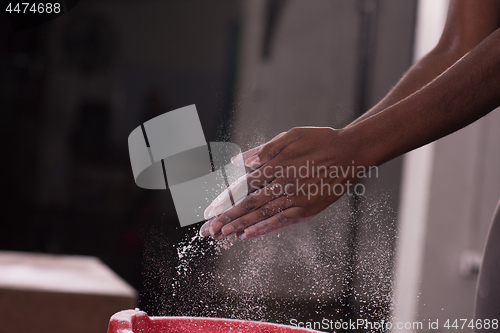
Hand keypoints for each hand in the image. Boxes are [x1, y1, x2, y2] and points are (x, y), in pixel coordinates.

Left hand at [199, 127, 366, 239]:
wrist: (351, 152)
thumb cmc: (320, 140)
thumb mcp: (291, 135)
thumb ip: (265, 149)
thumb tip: (240, 161)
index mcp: (274, 164)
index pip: (241, 185)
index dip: (223, 199)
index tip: (207, 211)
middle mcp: (281, 182)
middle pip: (246, 203)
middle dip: (224, 218)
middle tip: (206, 231)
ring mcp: (293, 197)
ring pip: (260, 214)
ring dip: (237, 226)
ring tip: (219, 236)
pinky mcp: (306, 208)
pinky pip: (280, 220)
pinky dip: (263, 228)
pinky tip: (247, 236)